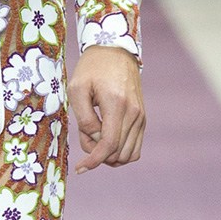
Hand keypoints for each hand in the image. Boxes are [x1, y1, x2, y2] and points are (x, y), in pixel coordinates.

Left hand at [69, 46, 144, 172]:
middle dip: (97, 155)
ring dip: (109, 155)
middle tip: (84, 136)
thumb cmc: (92, 68)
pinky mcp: (142, 118)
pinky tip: (105, 140)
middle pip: (118, 153)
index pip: (109, 144)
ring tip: (94, 136)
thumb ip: (84, 118)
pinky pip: (135, 148)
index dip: (94, 160)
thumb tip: (95, 140)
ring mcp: (141, 117)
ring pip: (129, 155)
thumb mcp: (77, 89)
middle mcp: (134, 113)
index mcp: (117, 104)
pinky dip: (120, 152)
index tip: (80, 168)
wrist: (115, 51)